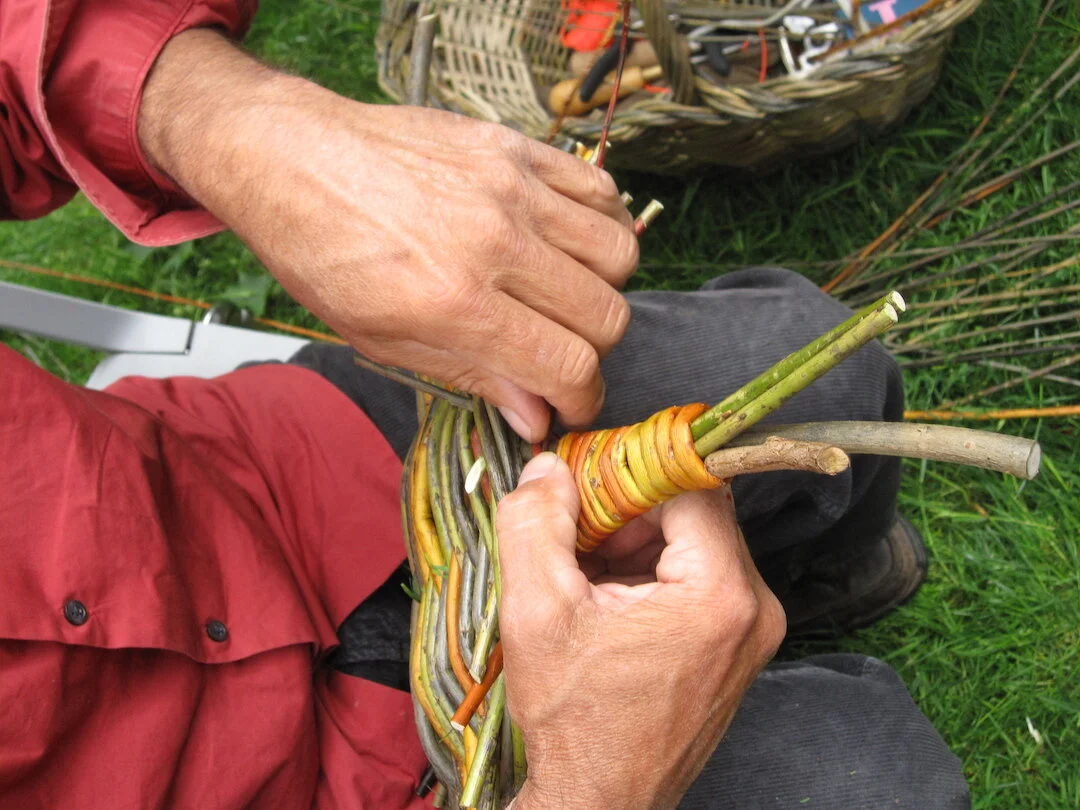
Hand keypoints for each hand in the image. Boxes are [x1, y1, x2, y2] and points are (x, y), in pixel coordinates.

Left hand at [138, 30, 638, 440]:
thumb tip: (537, 417)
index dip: (582, 399)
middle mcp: (495, 244)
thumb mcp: (383, 339)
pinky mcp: (515, 147)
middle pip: (606, 316)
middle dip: (593, 352)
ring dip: (603, 289)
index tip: (569, 403)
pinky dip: (601, 223)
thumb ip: (472, 376)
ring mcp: (511, 187)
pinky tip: (566, 241)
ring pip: (619, 253)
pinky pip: (601, 189)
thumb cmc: (324, 255)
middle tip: (559, 352)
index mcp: (456, 303)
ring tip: (564, 295)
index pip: (569, 365)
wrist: (290, 158)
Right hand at [496, 454, 785, 809]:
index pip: (690, 484)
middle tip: (575, 529)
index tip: (583, 480)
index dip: (631, 471)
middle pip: (695, 513)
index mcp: (721, 594)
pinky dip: (652, 574)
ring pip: (695, 543)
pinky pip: (699, 578)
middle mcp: (755, 608)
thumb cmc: (575, 721)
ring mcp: (752, 631)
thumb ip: (535, 523)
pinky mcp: (737, 647)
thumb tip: (548, 468)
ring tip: (584, 571)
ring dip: (636, 542)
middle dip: (629, 510)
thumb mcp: (536, 612)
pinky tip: (606, 599)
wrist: (600, 803)